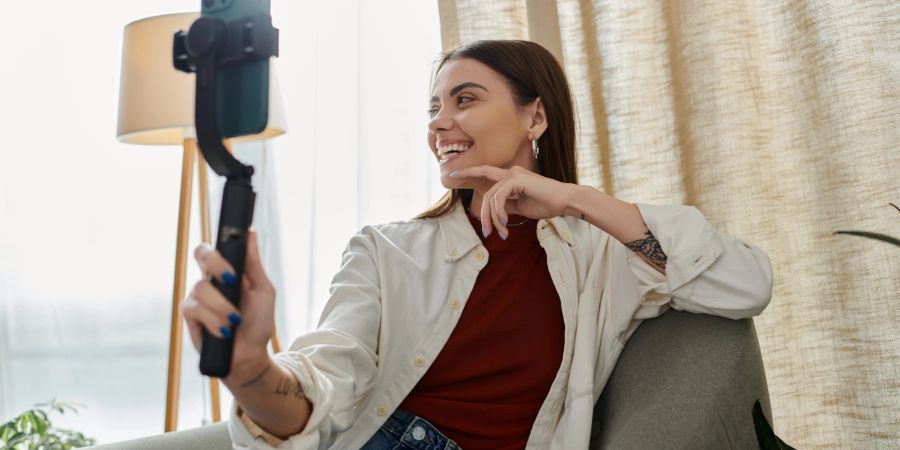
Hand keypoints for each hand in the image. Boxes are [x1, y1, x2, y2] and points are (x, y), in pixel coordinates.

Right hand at [181, 231, 274, 379]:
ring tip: (235, 321)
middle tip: (233, 281)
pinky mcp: (191, 316)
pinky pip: (195, 308)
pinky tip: (224, 331)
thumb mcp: (263, 290)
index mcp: (228, 271)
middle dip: (217, 265)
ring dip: (222, 306)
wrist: (250, 355)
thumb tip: (251, 232)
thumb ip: (254, 263)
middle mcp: (210, 280)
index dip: (220, 242)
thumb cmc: (259, 322)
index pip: (216, 247)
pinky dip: (214, 320)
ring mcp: (198, 297)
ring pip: (201, 286)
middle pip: (200, 253)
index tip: (234, 246)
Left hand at [449, 165, 578, 237]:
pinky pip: (498, 199)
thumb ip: (506, 205)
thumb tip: (494, 211)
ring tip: (501, 232)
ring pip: (490, 199)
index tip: (451, 176)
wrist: (565, 202)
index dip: (467, 172)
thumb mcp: (520, 206)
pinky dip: (499, 213)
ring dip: (493, 219)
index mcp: (511, 176)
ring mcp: (513, 174)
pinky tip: (505, 223)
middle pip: (486, 194)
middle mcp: (510, 172)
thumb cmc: (546, 204)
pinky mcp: (517, 180)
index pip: (484, 173)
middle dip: (483, 215)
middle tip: (487, 232)